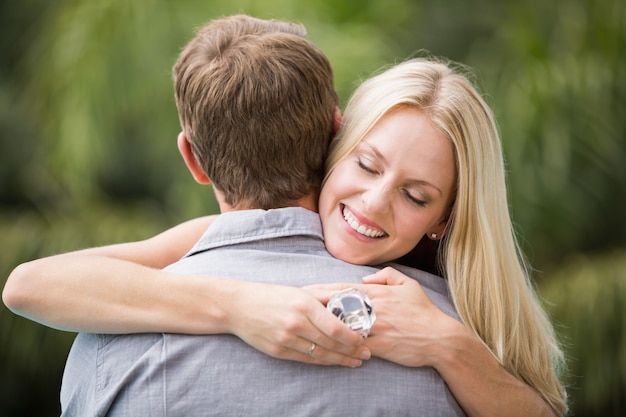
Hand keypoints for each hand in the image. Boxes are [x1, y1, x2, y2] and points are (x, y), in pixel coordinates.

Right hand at [227, 281, 369, 367]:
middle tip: (366, 355)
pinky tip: (334, 361)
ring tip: (355, 362)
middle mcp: (295, 323)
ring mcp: (285, 339)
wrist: (239, 306)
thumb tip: (352, 294)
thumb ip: (326, 294)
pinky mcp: (277, 351)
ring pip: (320, 355)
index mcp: (304, 304)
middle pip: (330, 344)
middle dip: (352, 351)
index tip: (365, 340)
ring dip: (340, 360)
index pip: (335, 328)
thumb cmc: (272, 295)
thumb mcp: (300, 290)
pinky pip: (305, 359)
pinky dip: (322, 361)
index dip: (353, 338)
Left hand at [307, 267, 454, 367]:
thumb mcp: (409, 284)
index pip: (343, 288)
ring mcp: (375, 326)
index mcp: (378, 292)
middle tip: (296, 305)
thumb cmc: (423, 312)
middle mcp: (374, 307)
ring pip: (342, 324)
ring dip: (323, 325)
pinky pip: (354, 344)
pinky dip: (340, 345)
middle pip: (337, 304)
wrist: (440, 338)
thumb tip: (364, 278)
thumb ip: (386, 275)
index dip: (322, 289)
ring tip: (304, 324)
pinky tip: (325, 346)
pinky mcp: (378, 345)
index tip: (305, 290)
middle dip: (315, 305)